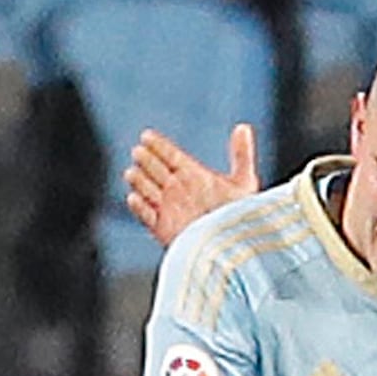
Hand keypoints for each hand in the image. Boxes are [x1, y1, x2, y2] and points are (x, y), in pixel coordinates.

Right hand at [123, 125, 258, 250]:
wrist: (233, 248)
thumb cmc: (240, 217)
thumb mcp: (244, 182)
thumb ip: (241, 155)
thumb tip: (243, 127)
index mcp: (193, 175)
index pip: (170, 155)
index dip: (157, 145)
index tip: (146, 135)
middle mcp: (178, 190)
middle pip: (155, 169)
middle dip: (146, 160)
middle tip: (139, 151)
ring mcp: (169, 208)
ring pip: (147, 190)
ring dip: (139, 181)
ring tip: (133, 172)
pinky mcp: (163, 229)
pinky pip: (146, 216)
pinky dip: (140, 208)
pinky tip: (134, 197)